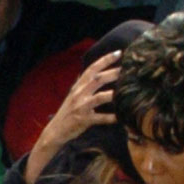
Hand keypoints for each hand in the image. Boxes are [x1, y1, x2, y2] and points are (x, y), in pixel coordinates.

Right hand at [24, 49, 121, 183]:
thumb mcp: (73, 94)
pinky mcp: (84, 120)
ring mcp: (81, 107)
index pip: (92, 68)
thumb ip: (83, 83)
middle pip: (98, 79)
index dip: (105, 60)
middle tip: (128, 69)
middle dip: (113, 73)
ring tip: (126, 90)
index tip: (119, 52)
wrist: (56, 130)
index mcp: (78, 86)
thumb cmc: (67, 112)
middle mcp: (79, 93)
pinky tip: (121, 117)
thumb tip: (93, 71)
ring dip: (113, 93)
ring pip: (100, 97)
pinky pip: (100, 118)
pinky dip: (111, 118)